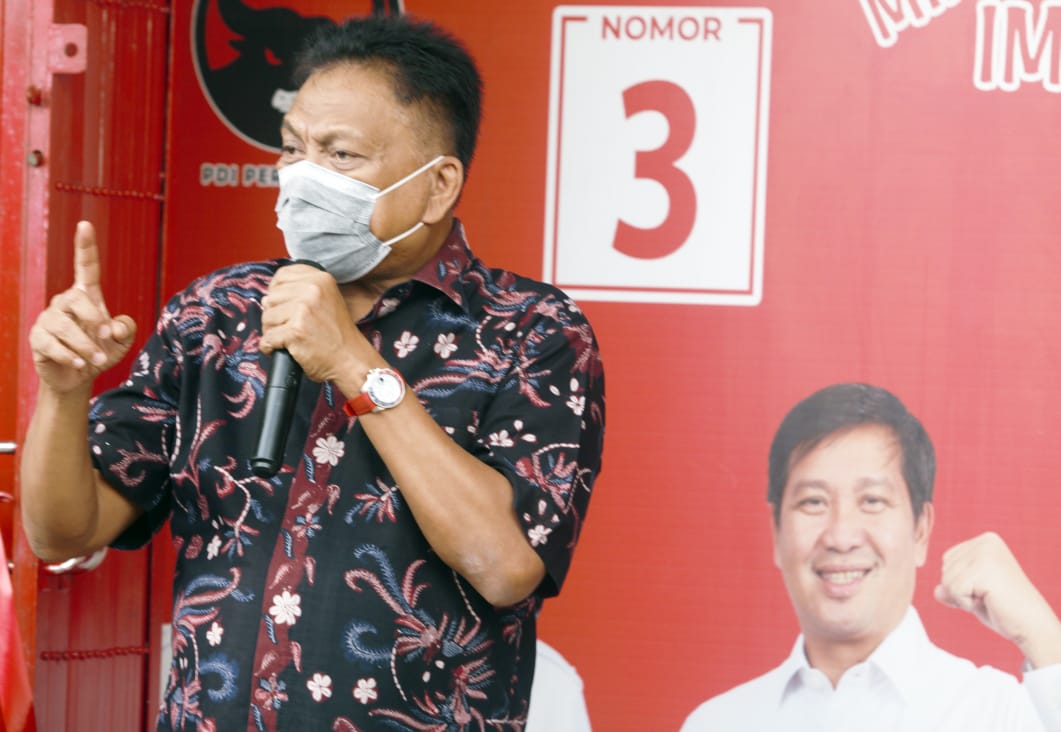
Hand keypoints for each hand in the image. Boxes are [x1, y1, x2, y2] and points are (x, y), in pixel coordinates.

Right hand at [28, 221, 136, 393]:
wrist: (78, 376)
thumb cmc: (101, 351)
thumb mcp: (121, 342)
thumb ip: (126, 330)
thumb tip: (119, 325)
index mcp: (87, 296)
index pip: (85, 266)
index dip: (85, 246)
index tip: (85, 224)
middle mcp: (64, 302)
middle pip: (76, 299)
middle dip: (94, 320)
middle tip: (108, 338)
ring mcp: (48, 319)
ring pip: (64, 325)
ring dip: (85, 345)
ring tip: (98, 359)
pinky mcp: (37, 338)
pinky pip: (50, 343)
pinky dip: (68, 355)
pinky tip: (77, 364)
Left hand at [259, 263, 375, 383]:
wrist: (351, 360)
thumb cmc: (338, 335)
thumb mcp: (327, 301)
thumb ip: (300, 293)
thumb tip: (266, 299)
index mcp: (321, 279)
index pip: (282, 275)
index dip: (277, 291)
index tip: (282, 305)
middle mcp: (312, 290)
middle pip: (271, 297)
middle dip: (274, 315)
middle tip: (289, 327)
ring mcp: (303, 309)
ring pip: (267, 318)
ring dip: (272, 332)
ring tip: (289, 339)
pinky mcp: (295, 331)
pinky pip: (267, 338)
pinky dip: (270, 347)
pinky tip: (284, 349)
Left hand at [935, 531, 1060, 667]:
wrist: (1032, 625)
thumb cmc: (1003, 608)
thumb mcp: (971, 592)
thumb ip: (950, 586)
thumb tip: (936, 591)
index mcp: (985, 540)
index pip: (947, 559)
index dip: (960, 582)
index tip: (985, 588)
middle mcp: (985, 542)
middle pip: (945, 568)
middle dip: (960, 590)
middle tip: (989, 595)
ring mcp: (985, 554)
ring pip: (947, 580)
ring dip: (963, 597)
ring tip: (990, 598)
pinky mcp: (984, 570)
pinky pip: (953, 590)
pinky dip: (966, 603)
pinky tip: (989, 602)